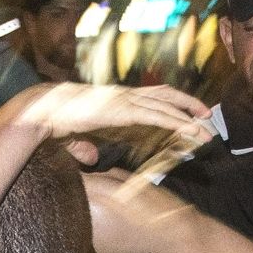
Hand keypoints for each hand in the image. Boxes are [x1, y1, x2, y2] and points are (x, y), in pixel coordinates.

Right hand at [19, 84, 211, 162]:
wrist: (44, 112)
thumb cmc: (57, 122)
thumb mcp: (76, 137)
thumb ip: (85, 146)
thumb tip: (90, 158)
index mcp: (116, 99)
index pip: (150, 96)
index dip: (171, 102)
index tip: (187, 112)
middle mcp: (124, 96)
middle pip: (165, 94)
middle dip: (188, 104)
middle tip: (207, 115)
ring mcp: (126, 101)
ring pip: (167, 105)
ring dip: (190, 118)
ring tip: (207, 130)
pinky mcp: (125, 111)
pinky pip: (159, 117)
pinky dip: (178, 123)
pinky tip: (192, 131)